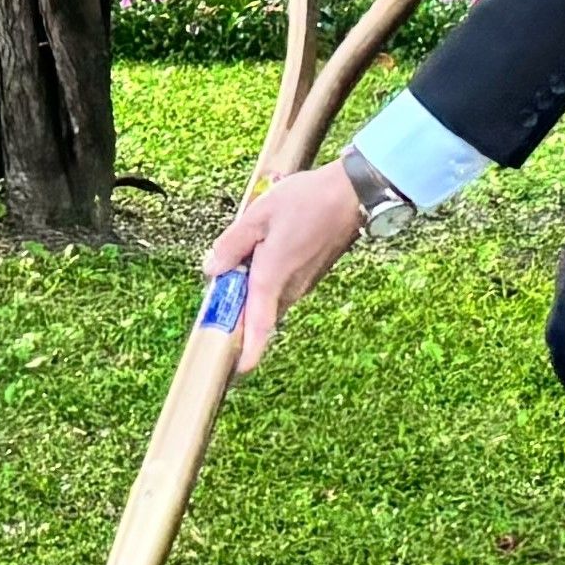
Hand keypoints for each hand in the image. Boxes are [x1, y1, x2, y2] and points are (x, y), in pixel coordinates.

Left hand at [200, 161, 369, 372]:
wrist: (352, 193)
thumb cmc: (306, 200)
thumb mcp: (259, 215)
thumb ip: (232, 244)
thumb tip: (212, 270)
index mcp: (272, 276)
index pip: (258, 324)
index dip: (248, 351)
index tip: (238, 371)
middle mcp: (290, 287)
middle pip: (257, 313)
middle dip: (237, 310)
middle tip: (219, 291)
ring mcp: (303, 283)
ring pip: (269, 299)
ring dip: (251, 292)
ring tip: (239, 263)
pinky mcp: (310, 274)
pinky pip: (281, 287)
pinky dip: (266, 281)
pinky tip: (262, 251)